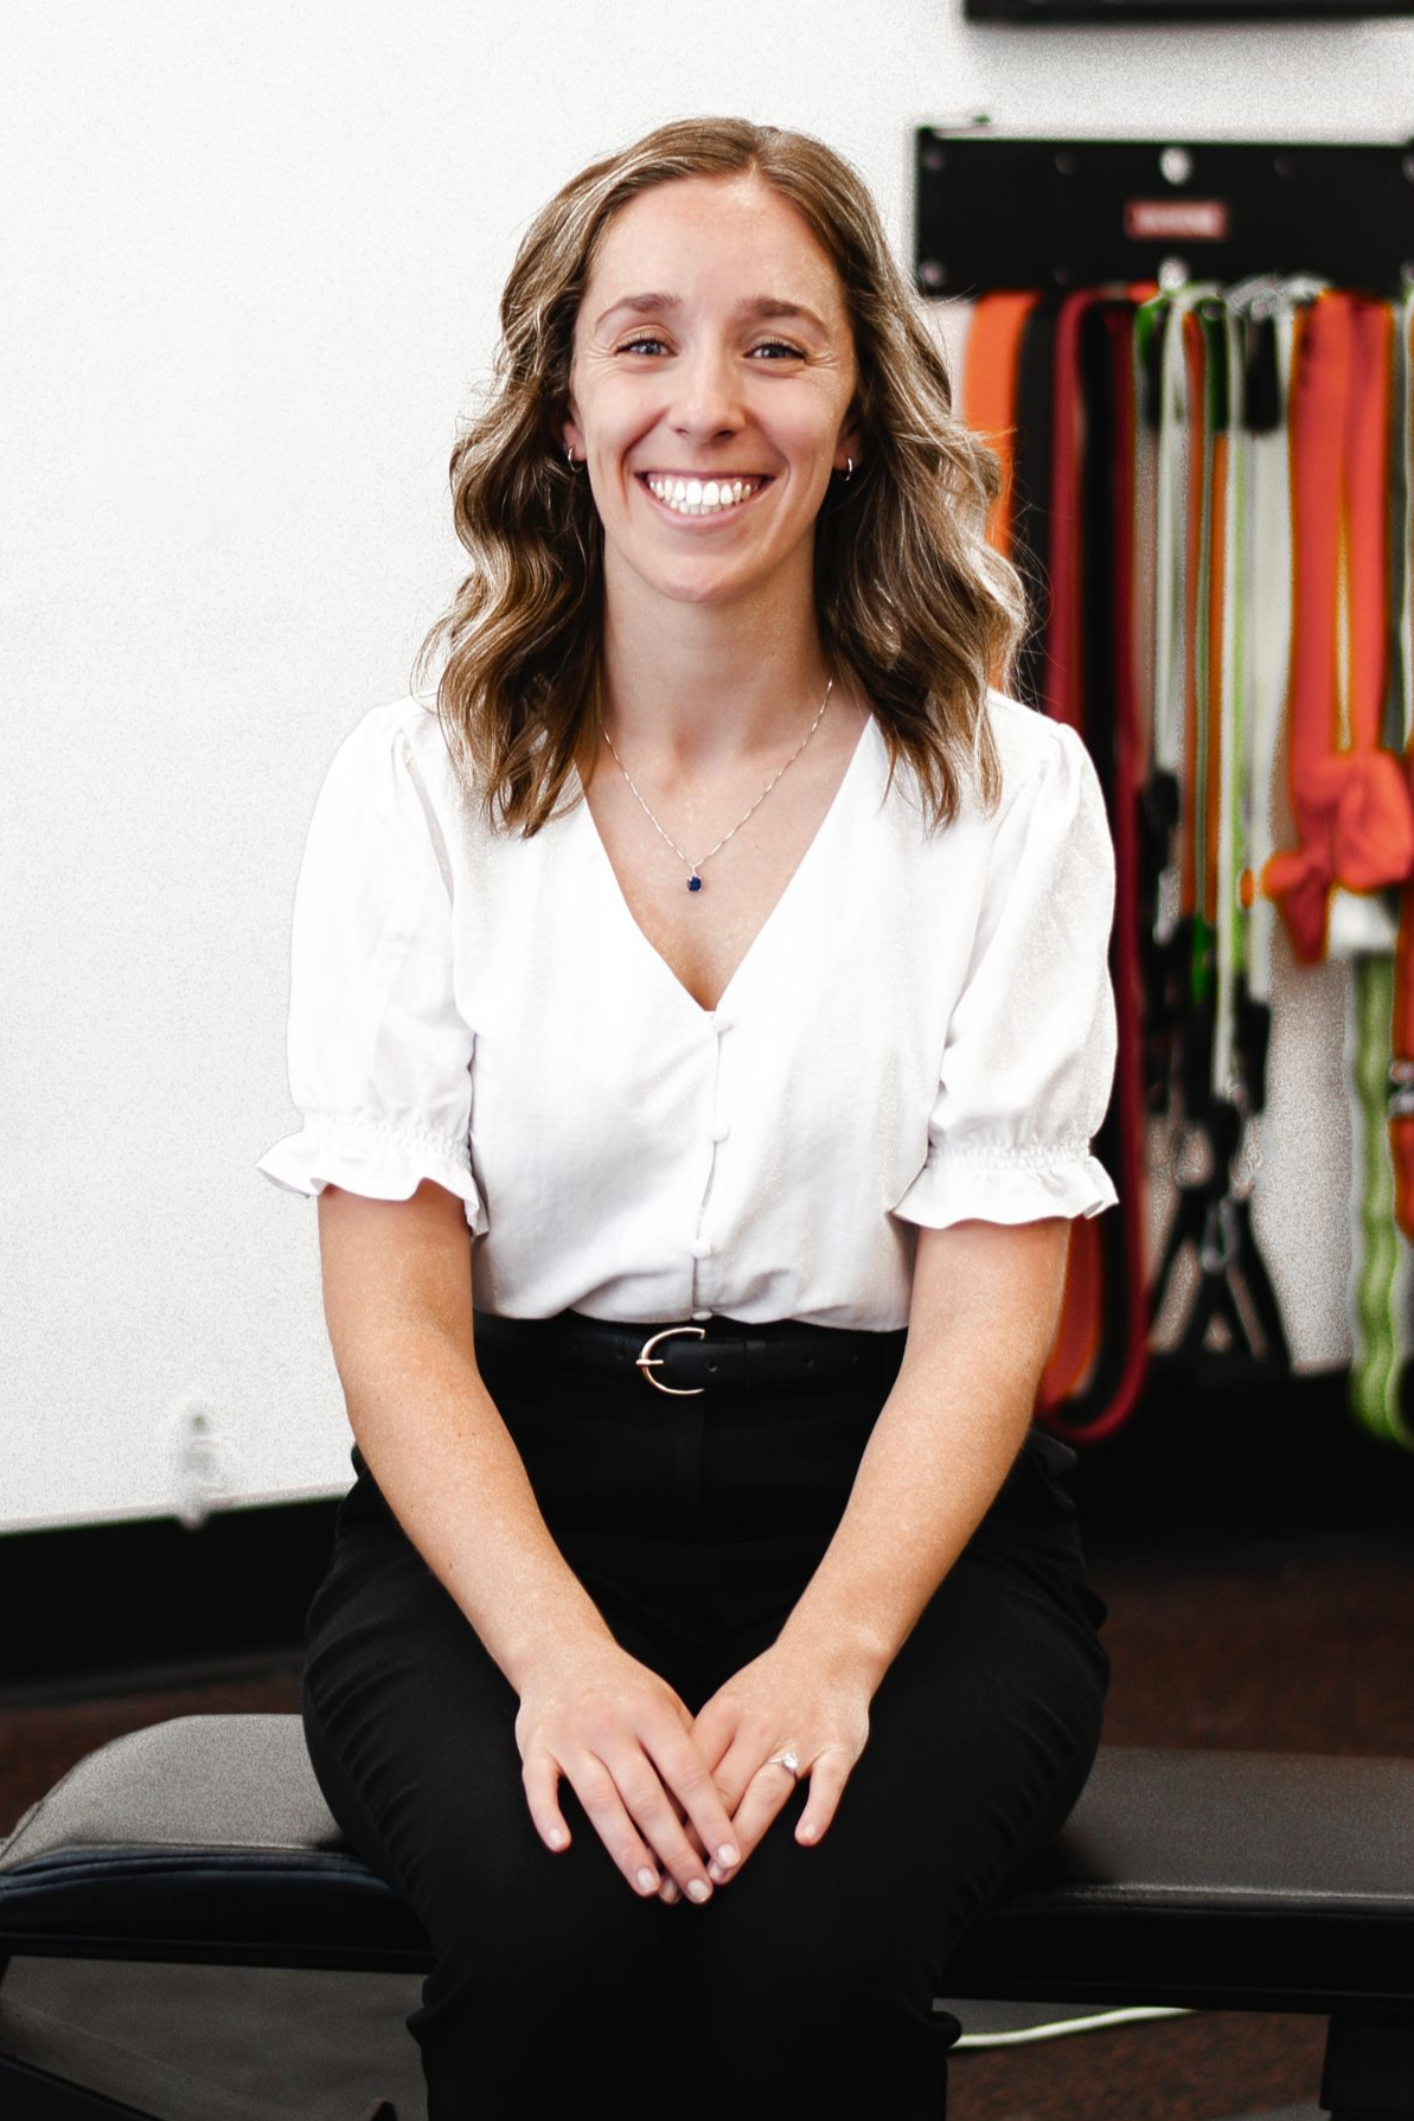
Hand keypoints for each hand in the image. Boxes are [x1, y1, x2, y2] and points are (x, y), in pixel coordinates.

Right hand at [516, 1636, 742, 1904]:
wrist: (561, 1651)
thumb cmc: (624, 1688)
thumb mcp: (663, 1702)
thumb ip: (688, 1747)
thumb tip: (721, 1807)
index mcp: (651, 1713)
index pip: (687, 1772)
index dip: (709, 1817)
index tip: (729, 1857)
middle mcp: (612, 1724)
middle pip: (647, 1796)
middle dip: (675, 1848)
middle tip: (696, 1891)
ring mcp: (572, 1736)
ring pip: (600, 1799)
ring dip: (625, 1847)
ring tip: (650, 1887)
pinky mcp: (536, 1747)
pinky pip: (539, 1786)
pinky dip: (548, 1815)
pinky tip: (563, 1847)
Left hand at [683, 1643, 871, 1882]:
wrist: (828, 1651)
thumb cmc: (768, 1688)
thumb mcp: (726, 1706)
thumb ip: (700, 1750)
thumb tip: (660, 1802)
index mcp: (724, 1715)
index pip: (689, 1773)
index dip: (669, 1818)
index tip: (651, 1857)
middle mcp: (758, 1727)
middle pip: (723, 1790)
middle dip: (697, 1841)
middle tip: (678, 1885)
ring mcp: (800, 1738)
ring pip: (767, 1791)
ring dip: (743, 1834)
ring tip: (722, 1873)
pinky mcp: (838, 1747)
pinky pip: (828, 1781)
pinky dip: (818, 1809)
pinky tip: (804, 1838)